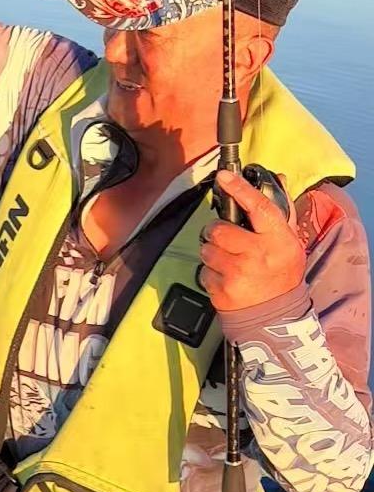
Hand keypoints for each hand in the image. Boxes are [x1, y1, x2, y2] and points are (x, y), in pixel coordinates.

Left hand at [198, 169, 304, 311]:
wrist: (276, 315)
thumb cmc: (281, 272)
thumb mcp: (288, 242)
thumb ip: (280, 211)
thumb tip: (278, 179)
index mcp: (278, 240)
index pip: (259, 208)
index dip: (240, 189)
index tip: (224, 176)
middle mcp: (259, 255)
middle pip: (218, 229)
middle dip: (216, 232)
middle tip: (225, 239)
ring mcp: (239, 274)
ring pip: (206, 249)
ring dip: (212, 253)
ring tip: (229, 262)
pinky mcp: (222, 290)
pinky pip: (203, 271)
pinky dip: (210, 273)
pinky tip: (226, 278)